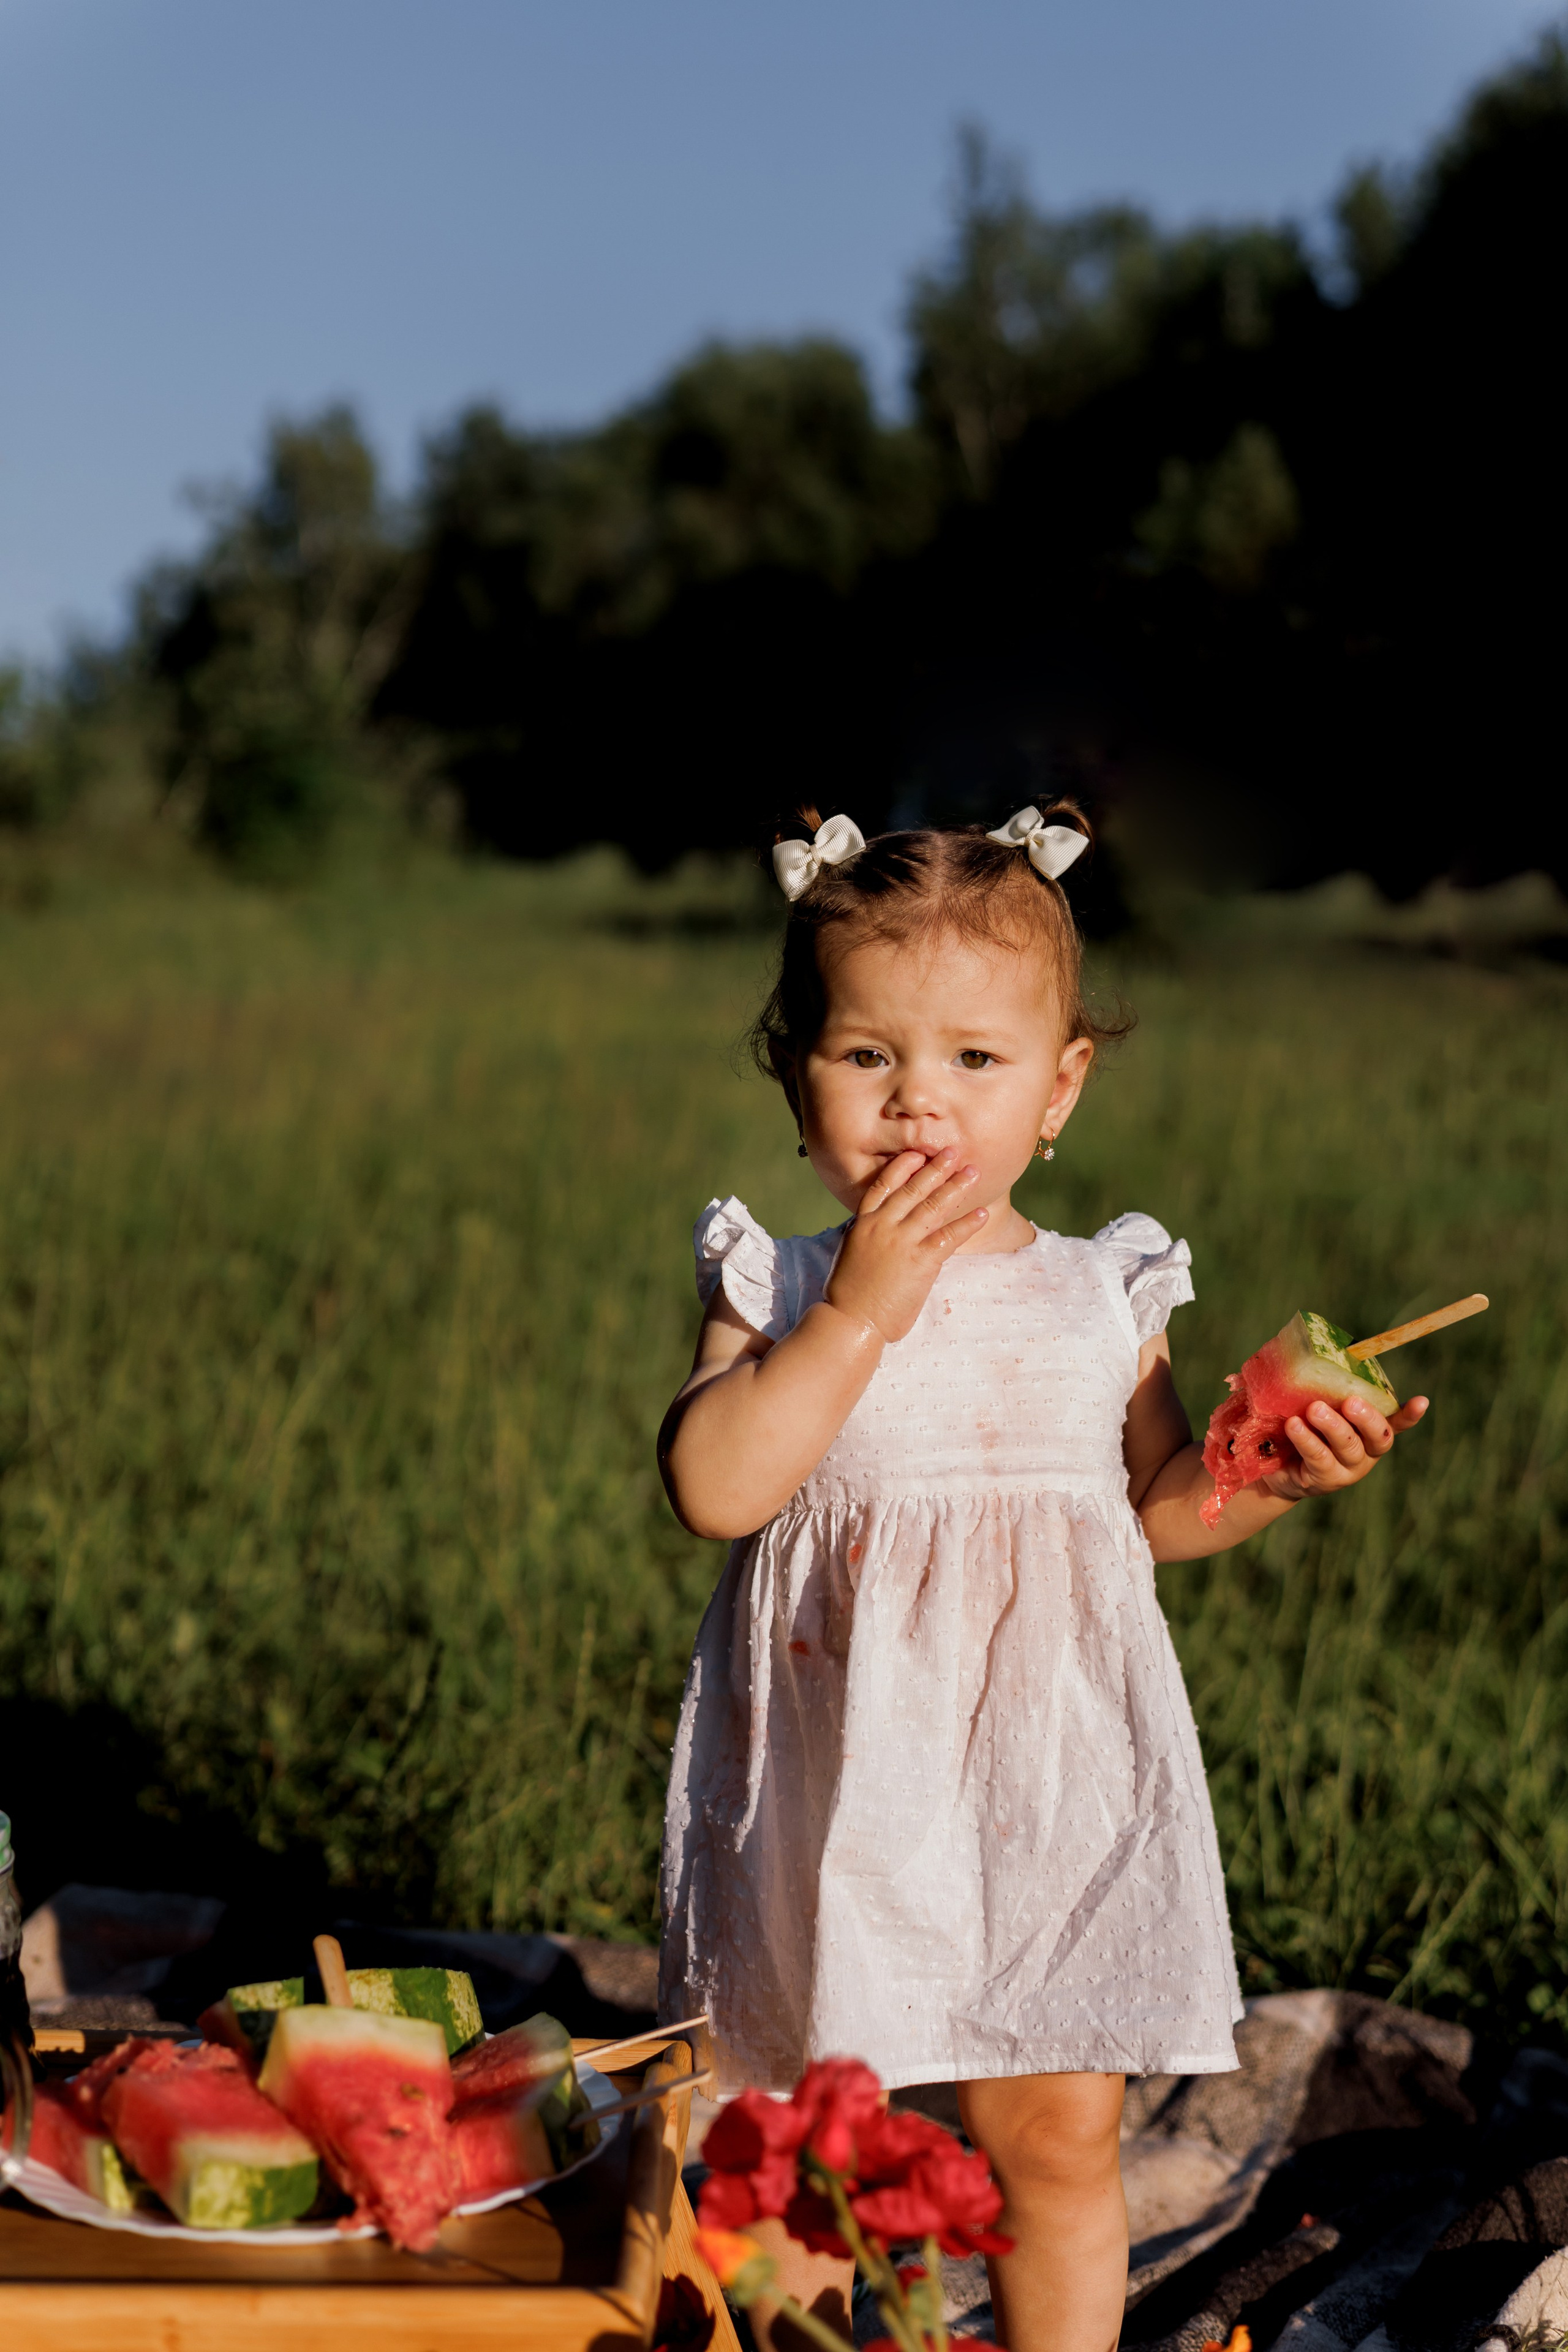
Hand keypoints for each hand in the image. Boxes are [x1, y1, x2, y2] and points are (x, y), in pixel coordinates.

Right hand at [825, 1148, 985, 1341]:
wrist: (851, 1321)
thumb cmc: (848, 1295)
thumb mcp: (851, 1254)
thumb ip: (866, 1236)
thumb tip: (874, 1226)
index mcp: (863, 1224)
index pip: (883, 1186)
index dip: (901, 1168)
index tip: (916, 1153)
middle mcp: (882, 1226)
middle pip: (913, 1189)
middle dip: (935, 1169)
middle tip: (954, 1152)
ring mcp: (902, 1242)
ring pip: (933, 1206)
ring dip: (956, 1187)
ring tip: (973, 1172)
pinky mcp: (921, 1261)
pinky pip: (949, 1236)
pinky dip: (967, 1223)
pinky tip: (981, 1213)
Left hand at [1260, 1391, 1429, 1504]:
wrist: (1274, 1467)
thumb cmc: (1299, 1424)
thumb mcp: (1310, 1404)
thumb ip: (1320, 1387)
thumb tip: (1305, 1351)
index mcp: (1369, 1430)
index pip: (1396, 1422)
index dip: (1409, 1414)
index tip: (1422, 1401)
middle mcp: (1366, 1451)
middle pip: (1379, 1436)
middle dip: (1367, 1417)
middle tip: (1351, 1402)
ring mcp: (1348, 1469)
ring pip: (1349, 1447)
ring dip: (1333, 1426)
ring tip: (1314, 1409)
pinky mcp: (1324, 1479)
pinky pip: (1319, 1459)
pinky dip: (1307, 1440)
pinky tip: (1294, 1425)